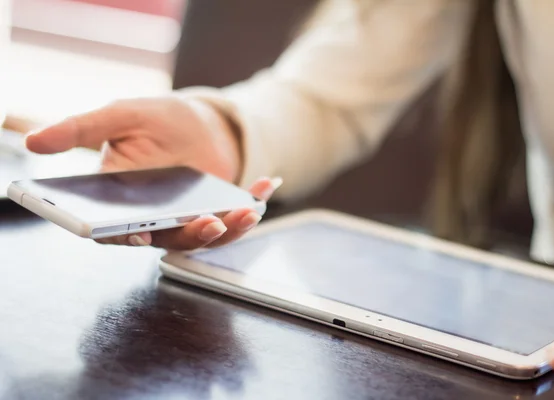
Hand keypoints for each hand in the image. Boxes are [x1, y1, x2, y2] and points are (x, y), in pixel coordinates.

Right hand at [25, 96, 280, 249]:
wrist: (197, 120)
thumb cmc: (155, 120)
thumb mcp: (121, 115)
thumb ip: (81, 129)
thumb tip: (32, 142)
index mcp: (123, 202)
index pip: (115, 229)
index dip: (123, 236)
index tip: (140, 232)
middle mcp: (155, 218)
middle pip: (168, 238)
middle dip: (191, 234)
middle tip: (210, 222)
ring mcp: (188, 220)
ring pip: (205, 237)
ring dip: (229, 229)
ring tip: (247, 210)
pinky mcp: (218, 215)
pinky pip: (235, 219)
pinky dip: (253, 204)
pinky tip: (267, 184)